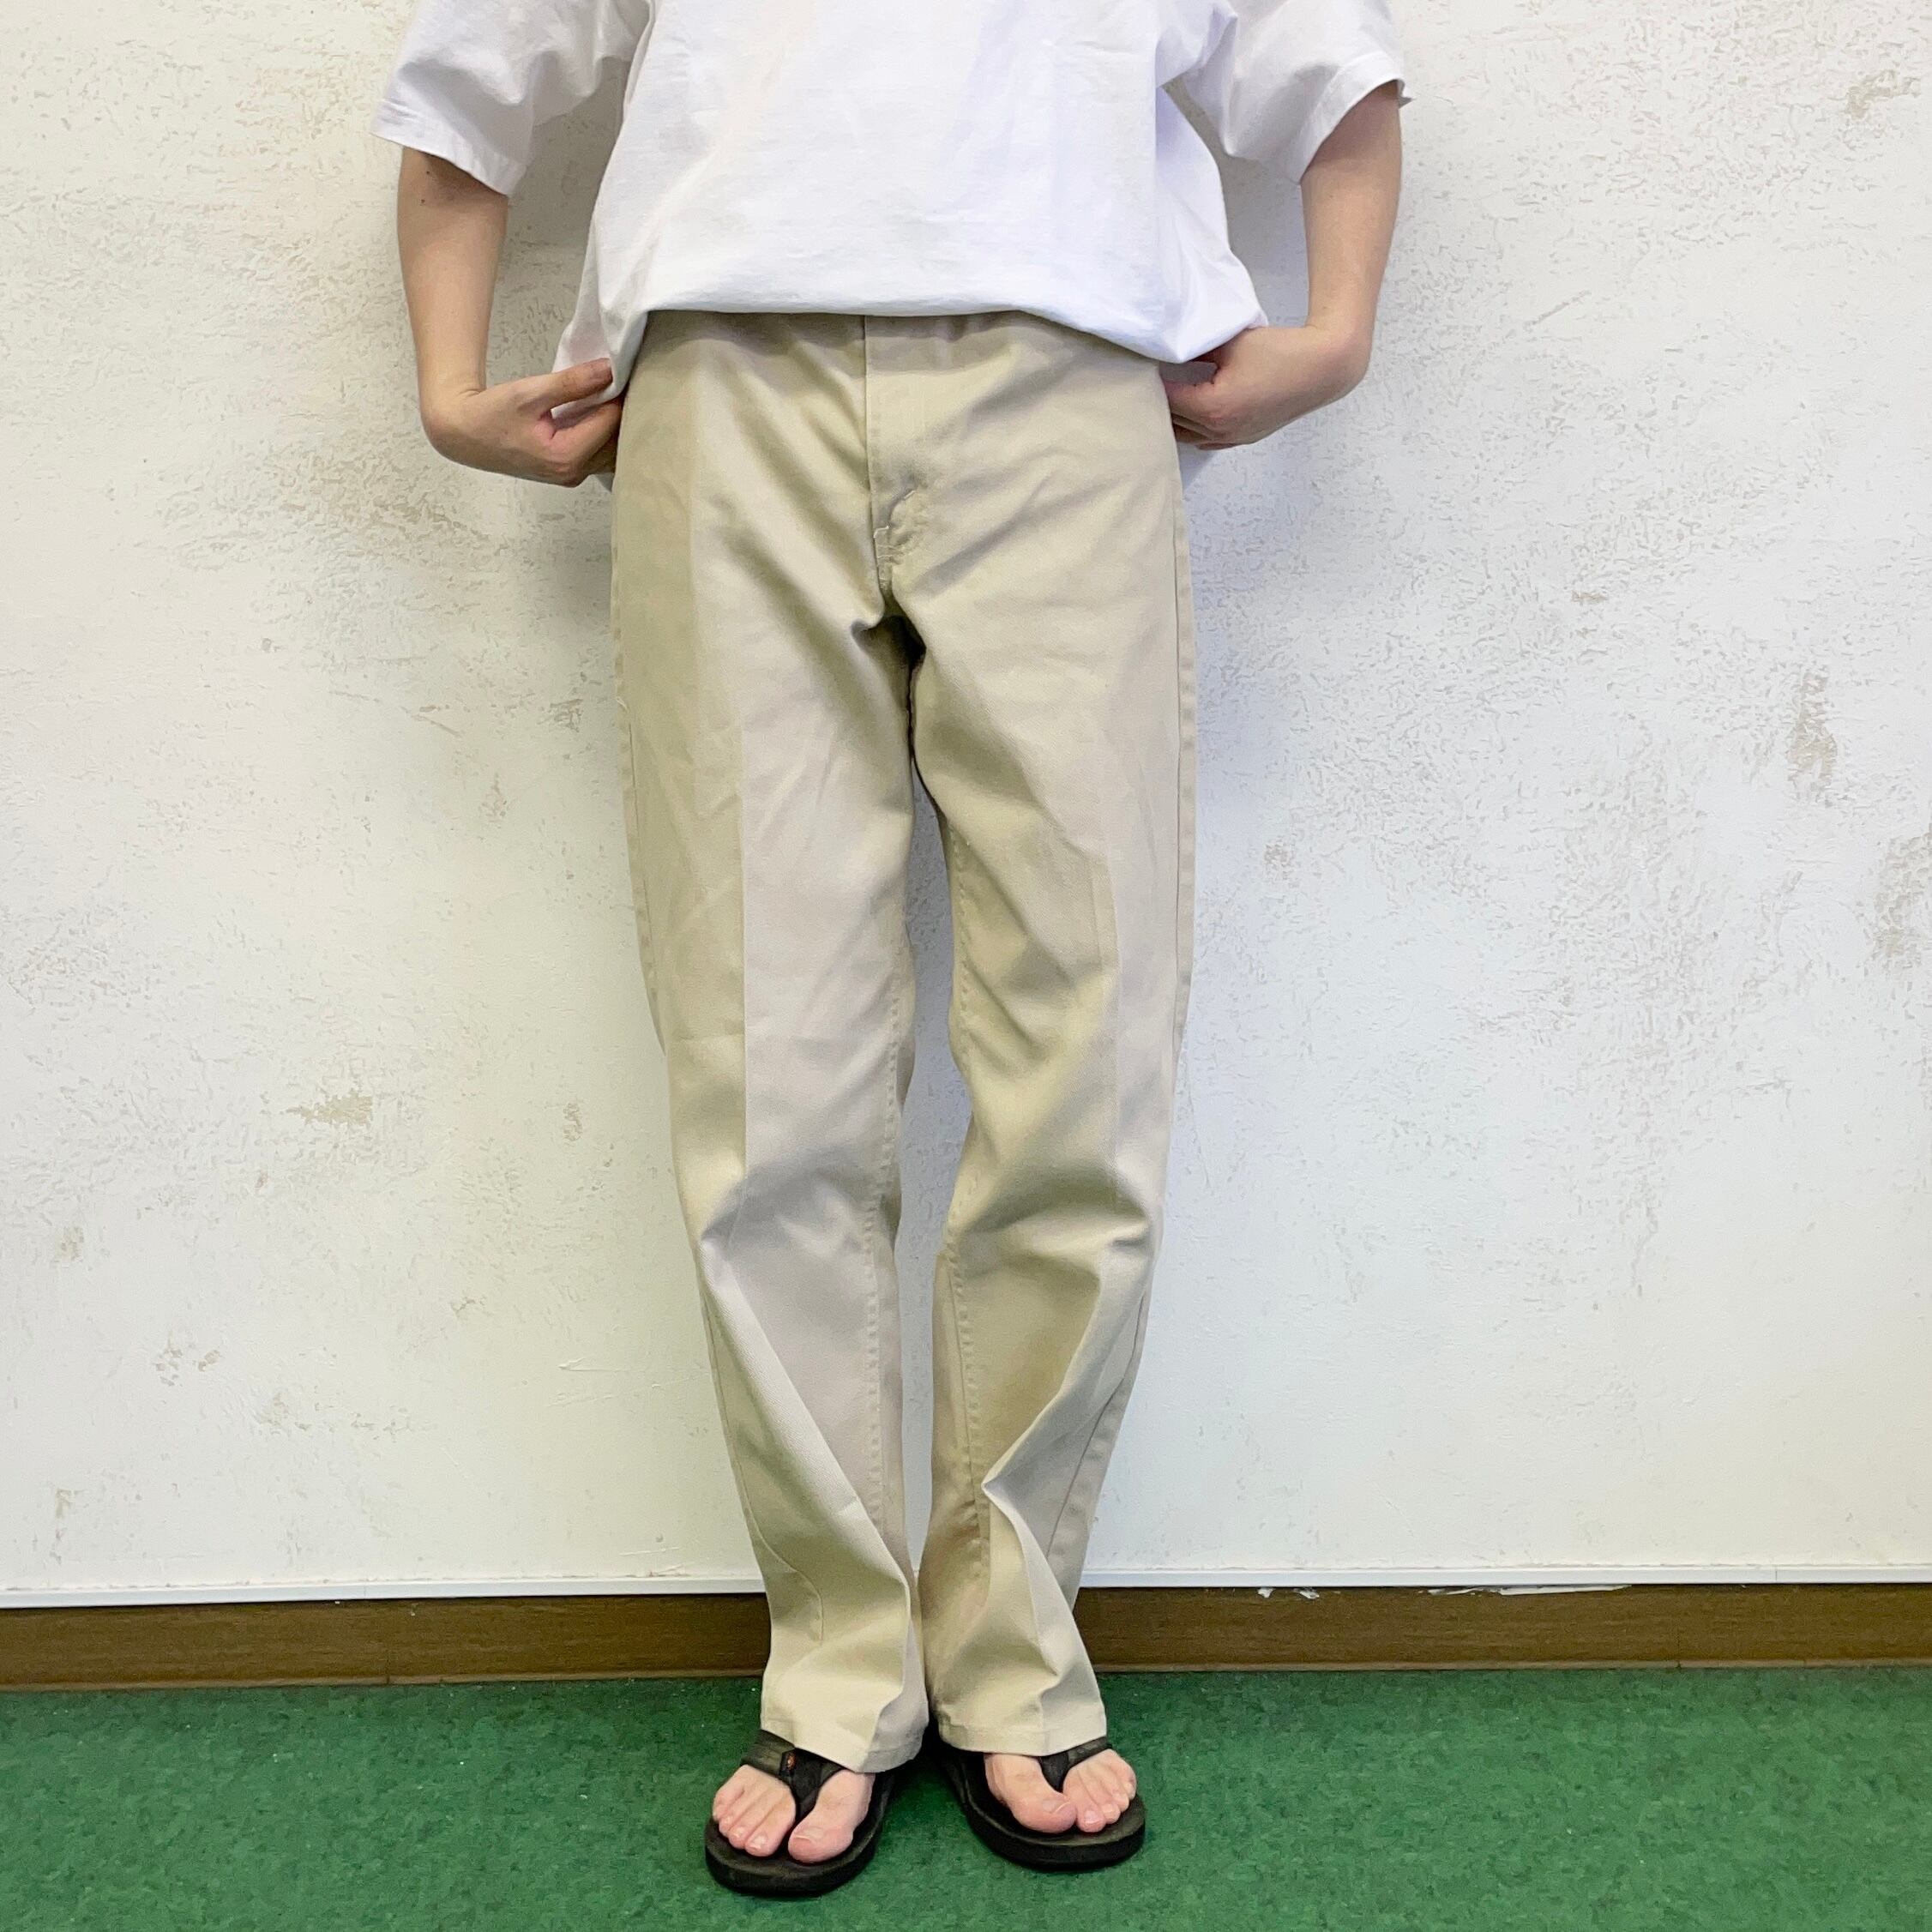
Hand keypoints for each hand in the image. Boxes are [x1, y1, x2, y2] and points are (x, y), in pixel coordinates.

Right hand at [420, 358, 622, 485]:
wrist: (463, 435)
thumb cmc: (490, 414)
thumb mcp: (530, 393)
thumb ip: (572, 383)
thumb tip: (609, 370)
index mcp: (567, 457)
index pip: (610, 423)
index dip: (618, 395)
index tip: (619, 372)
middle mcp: (573, 473)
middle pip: (616, 442)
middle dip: (621, 413)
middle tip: (619, 382)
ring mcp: (571, 476)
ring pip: (609, 451)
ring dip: (613, 425)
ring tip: (608, 395)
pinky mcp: (567, 472)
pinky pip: (597, 454)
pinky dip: (602, 434)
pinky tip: (597, 412)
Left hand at [1162, 324, 1371, 449]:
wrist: (1321, 369)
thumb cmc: (1282, 352)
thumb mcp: (1232, 342)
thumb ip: (1198, 344)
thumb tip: (1172, 342)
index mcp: (1212, 407)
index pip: (1166, 398)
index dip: (1151, 381)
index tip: (1141, 365)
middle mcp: (1218, 430)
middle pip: (1171, 422)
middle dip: (1157, 402)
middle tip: (1144, 382)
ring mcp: (1231, 439)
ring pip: (1185, 436)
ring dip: (1173, 420)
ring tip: (1162, 398)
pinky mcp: (1242, 439)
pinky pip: (1205, 441)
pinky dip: (1191, 429)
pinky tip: (1185, 415)